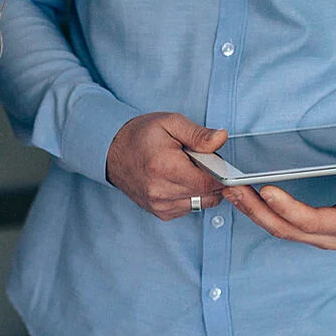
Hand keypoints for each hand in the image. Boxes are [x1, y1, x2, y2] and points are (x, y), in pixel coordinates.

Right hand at [106, 112, 227, 219]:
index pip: (209, 182)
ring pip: (202, 203)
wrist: (112, 154)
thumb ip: (198, 134)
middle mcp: (161, 192)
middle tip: (200, 161)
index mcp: (165, 168)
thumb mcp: (170, 123)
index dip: (222, 174)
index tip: (221, 164)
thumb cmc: (140, 136)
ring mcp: (159, 205)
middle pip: (209, 194)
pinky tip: (180, 181)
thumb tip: (221, 139)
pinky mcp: (160, 212)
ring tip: (188, 170)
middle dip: (212, 178)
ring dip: (203, 188)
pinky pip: (189, 208)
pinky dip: (192, 195)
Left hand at [222, 168, 335, 249]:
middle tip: (233, 188)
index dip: (288, 208)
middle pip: (284, 228)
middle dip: (256, 210)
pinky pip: (282, 224)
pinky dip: (261, 211)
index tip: (267, 190)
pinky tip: (246, 196)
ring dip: (252, 210)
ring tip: (231, 191)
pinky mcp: (313, 230)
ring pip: (278, 228)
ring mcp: (319, 235)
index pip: (311, 221)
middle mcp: (329, 236)